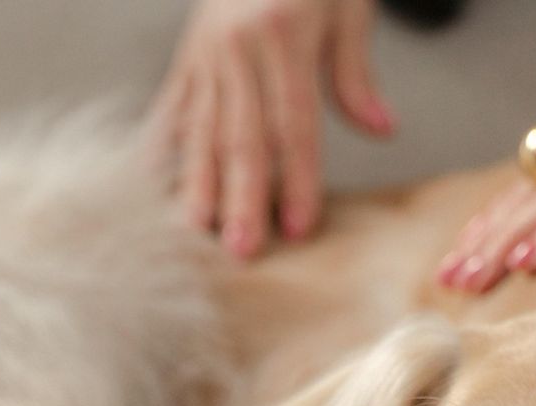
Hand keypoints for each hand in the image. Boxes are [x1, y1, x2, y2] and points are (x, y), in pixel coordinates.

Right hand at [149, 0, 393, 258]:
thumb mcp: (349, 4)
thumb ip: (356, 71)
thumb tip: (382, 130)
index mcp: (283, 34)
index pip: (293, 125)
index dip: (297, 180)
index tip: (298, 228)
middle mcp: (237, 46)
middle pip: (241, 137)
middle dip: (241, 199)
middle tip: (241, 250)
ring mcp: (205, 52)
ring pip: (200, 129)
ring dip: (197, 185)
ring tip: (194, 232)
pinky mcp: (187, 55)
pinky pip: (172, 106)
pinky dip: (162, 148)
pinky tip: (153, 186)